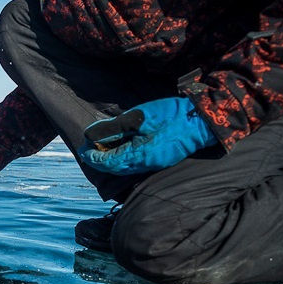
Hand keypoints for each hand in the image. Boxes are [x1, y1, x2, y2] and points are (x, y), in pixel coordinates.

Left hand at [79, 97, 217, 174]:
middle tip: (87, 150)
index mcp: (138, 154)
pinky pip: (135, 164)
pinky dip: (123, 159)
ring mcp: (154, 163)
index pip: (108, 162)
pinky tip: (119, 150)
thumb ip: (114, 128)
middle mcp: (145, 164)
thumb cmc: (169, 115)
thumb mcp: (137, 118)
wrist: (200, 121)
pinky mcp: (160, 159)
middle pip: (115, 168)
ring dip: (110, 161)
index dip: (93, 157)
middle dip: (99, 160)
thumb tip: (92, 135)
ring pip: (125, 167)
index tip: (82, 149)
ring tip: (100, 150)